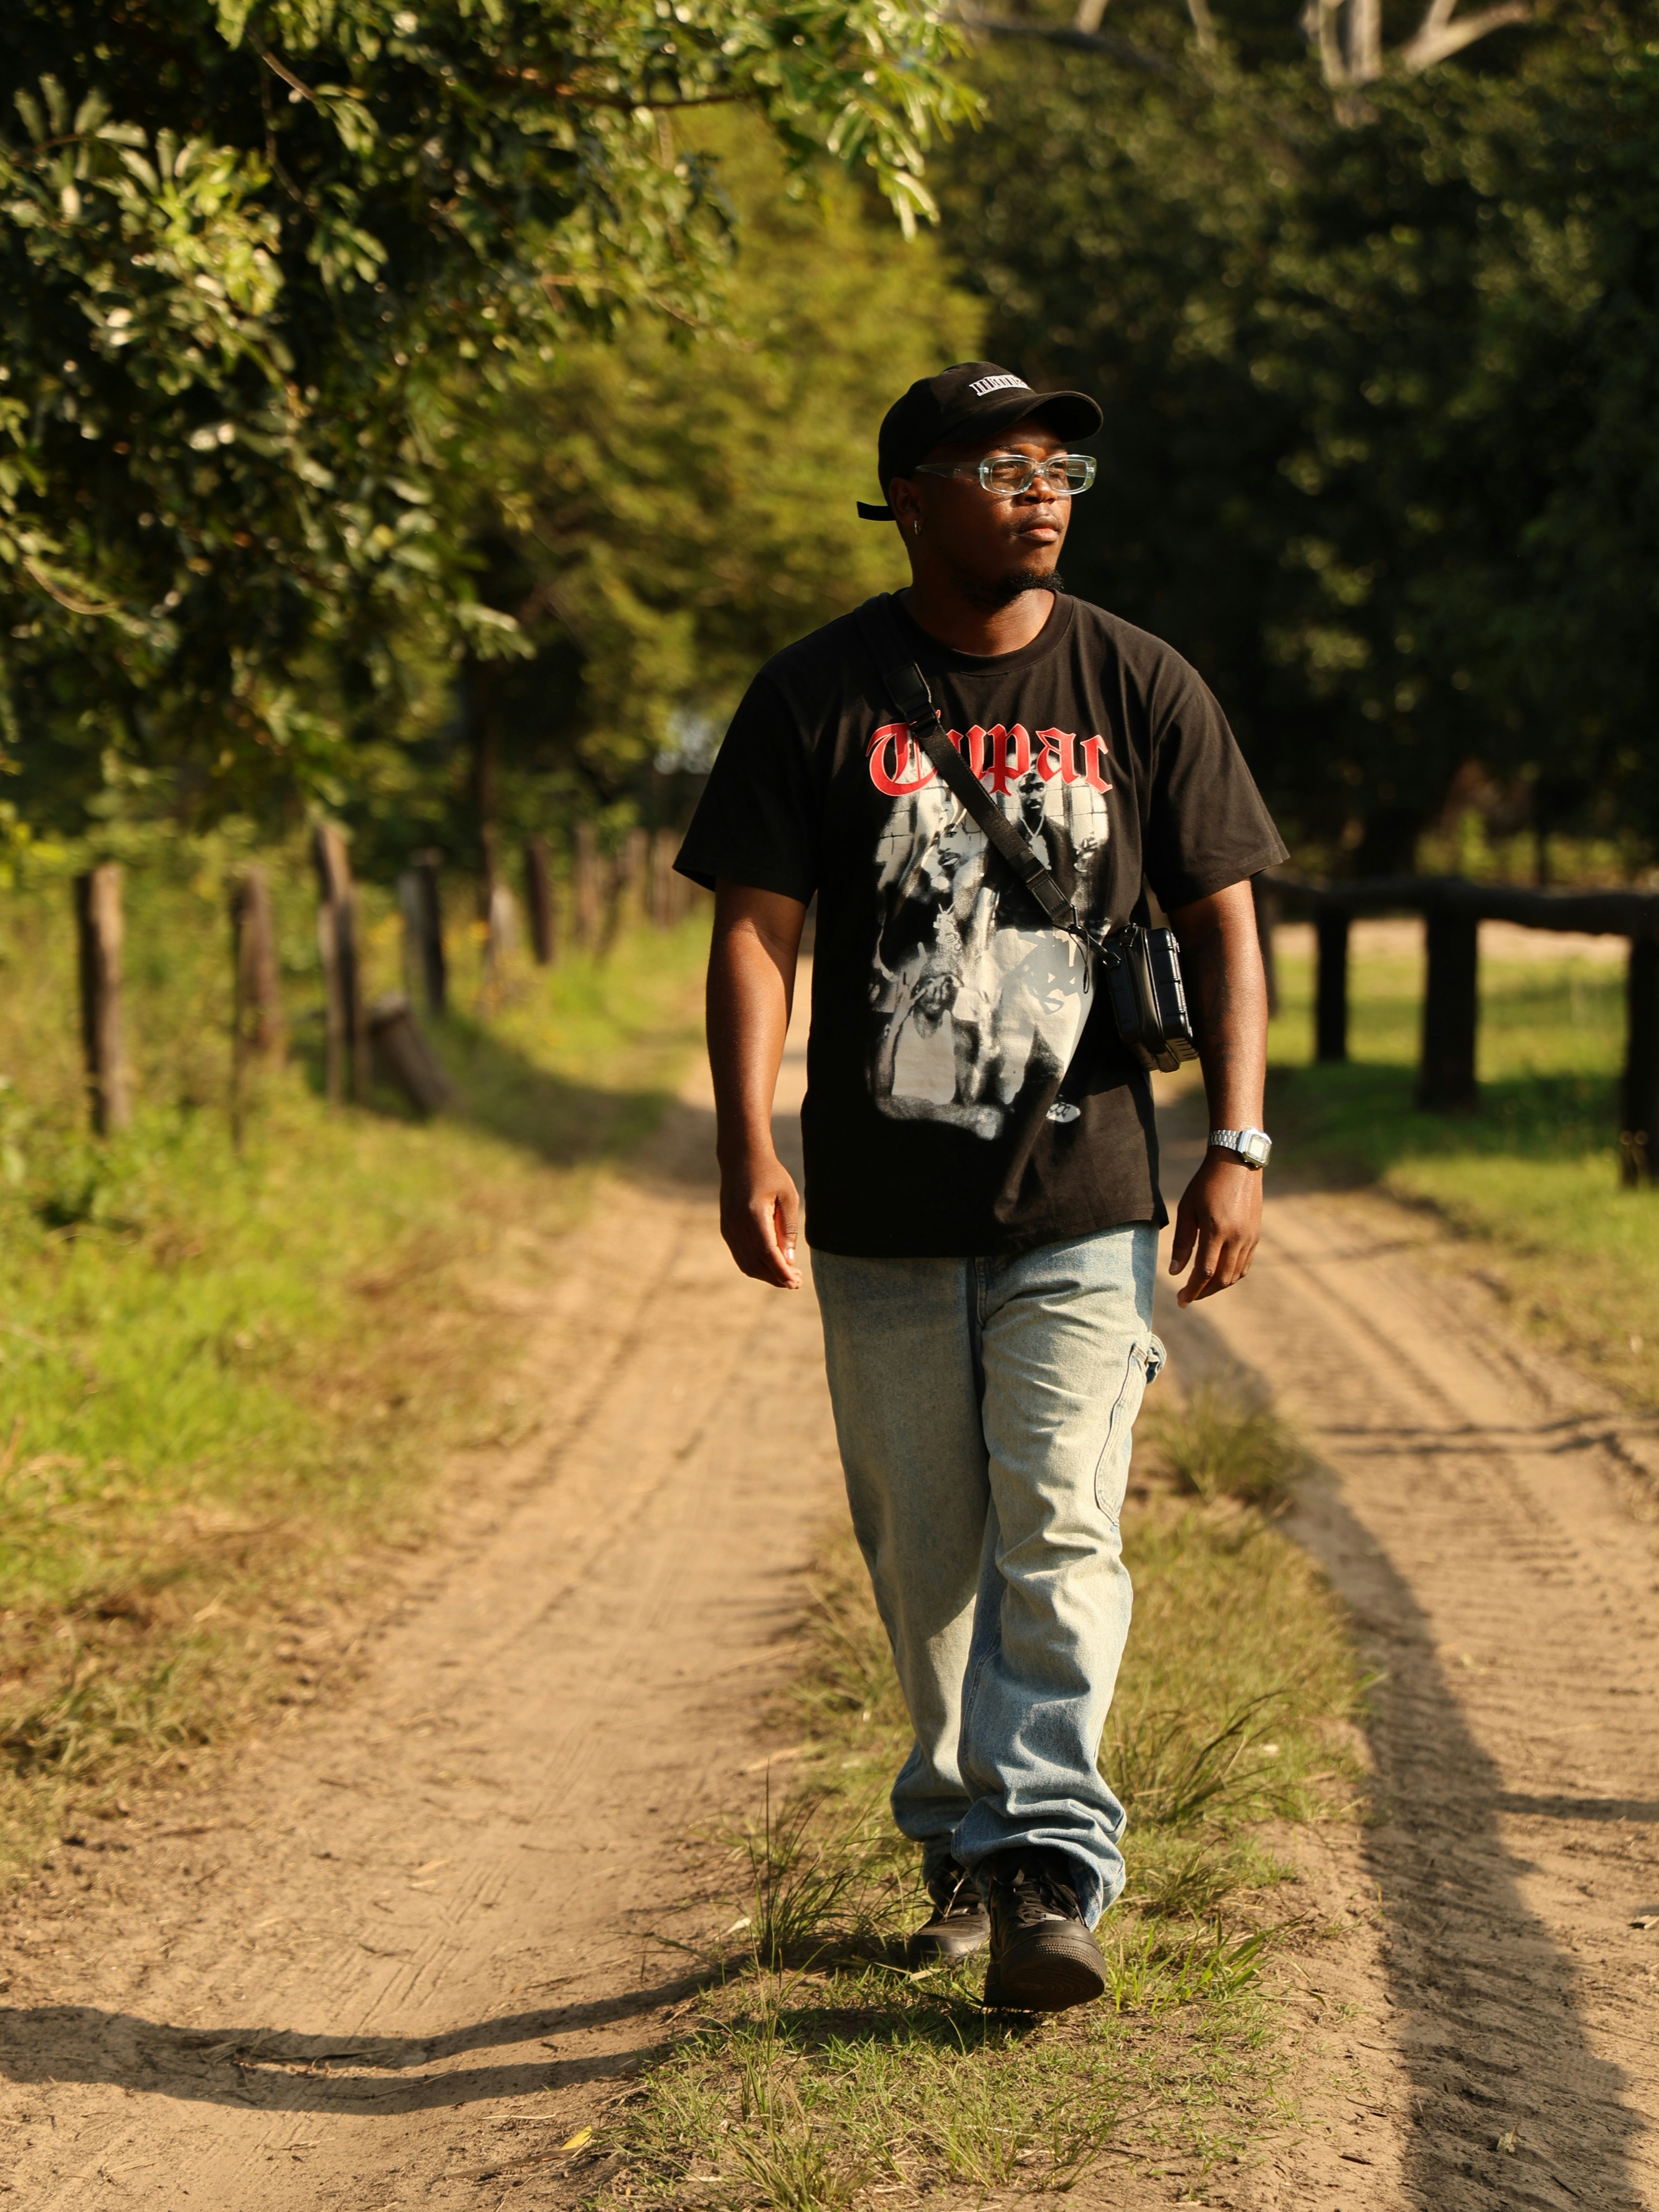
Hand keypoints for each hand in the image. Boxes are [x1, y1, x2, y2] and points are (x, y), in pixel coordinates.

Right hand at [719, 1150, 802, 1289]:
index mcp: (752, 1214)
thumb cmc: (770, 1175)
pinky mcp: (726, 1229)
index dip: (780, 1271)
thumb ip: (788, 1229)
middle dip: (776, 1277)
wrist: (741, 1158)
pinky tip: (773, 1264)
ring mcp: (728, 1227)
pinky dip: (757, 1266)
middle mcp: (736, 1223)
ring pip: (746, 1263)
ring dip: (767, 1275)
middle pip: (755, 1263)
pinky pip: (741, 1255)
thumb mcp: (788, 1197)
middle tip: (797, 1282)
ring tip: (788, 1276)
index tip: (795, 1283)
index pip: (766, 1252)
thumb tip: (789, 1261)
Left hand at [1169, 1150, 1261, 1306]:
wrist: (1238, 1163)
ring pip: (1235, 1274)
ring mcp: (1250, 1237)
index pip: (1204, 1271)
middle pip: (1222, 1279)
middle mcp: (1237, 1237)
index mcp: (1217, 1230)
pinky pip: (1245, 1264)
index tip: (1181, 1300)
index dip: (1192, 1290)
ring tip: (1200, 1288)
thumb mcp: (1187, 1209)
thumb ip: (1183, 1242)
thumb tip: (1175, 1272)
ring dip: (1217, 1286)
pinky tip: (1218, 1275)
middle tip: (1188, 1297)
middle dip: (1204, 1292)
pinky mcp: (1256, 1235)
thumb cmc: (1206, 1183)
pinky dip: (1231, 1275)